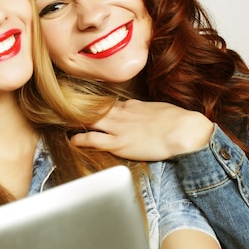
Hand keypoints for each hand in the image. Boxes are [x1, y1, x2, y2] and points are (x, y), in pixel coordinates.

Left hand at [70, 100, 213, 160]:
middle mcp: (120, 114)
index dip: (93, 108)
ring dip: (75, 123)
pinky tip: (72, 141)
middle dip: (77, 111)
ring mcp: (118, 128)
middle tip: (63, 113)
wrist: (185, 130)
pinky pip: (93, 140)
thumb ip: (142, 110)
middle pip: (92, 110)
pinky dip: (80, 140)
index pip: (105, 104)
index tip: (83, 108)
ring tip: (63, 126)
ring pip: (89, 121)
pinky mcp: (119, 143)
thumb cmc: (177, 121)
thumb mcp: (156, 110)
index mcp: (130, 106)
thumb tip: (136, 110)